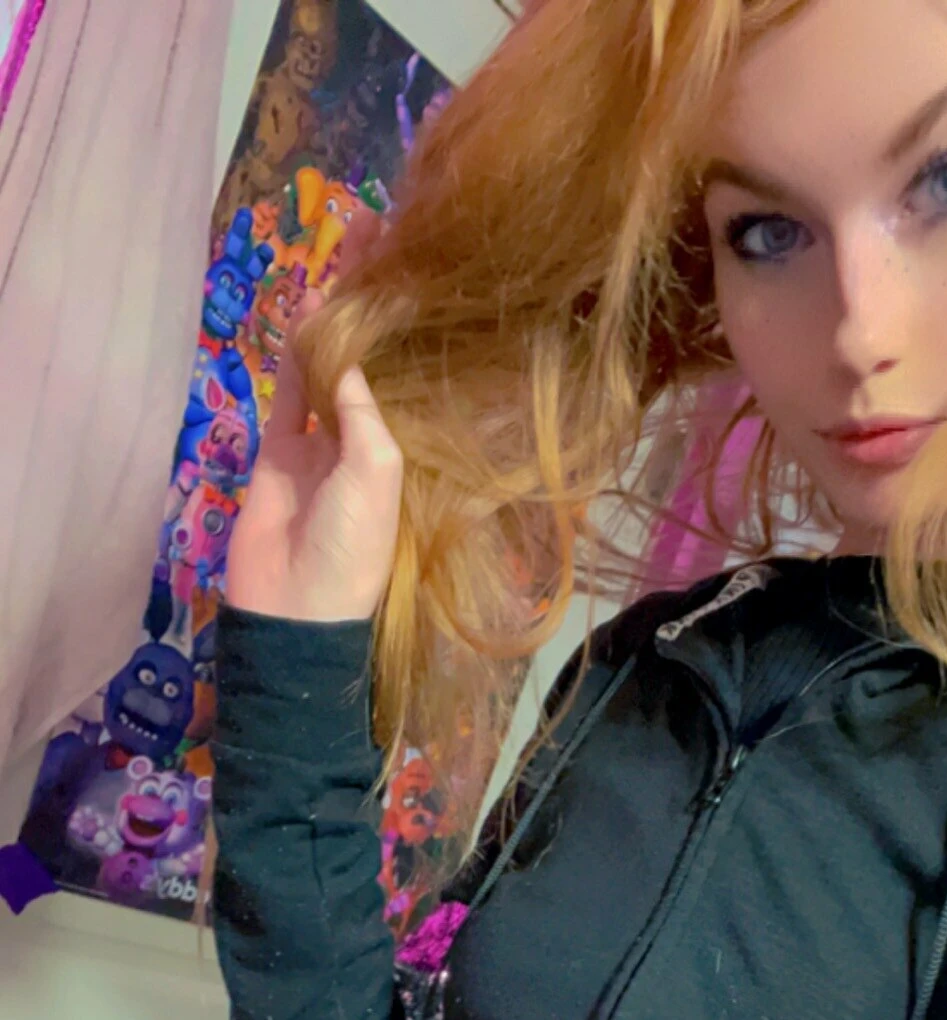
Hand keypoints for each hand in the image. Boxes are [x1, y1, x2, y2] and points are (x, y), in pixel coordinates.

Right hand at [224, 223, 402, 624]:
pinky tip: (305, 307)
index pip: (412, 377)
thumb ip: (364, 409)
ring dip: (333, 317)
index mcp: (406, 454)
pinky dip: (295, 353)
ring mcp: (320, 445)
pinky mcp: (278, 451)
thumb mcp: (375, 473)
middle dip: (372, 305)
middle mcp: (367, 443)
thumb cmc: (351, 548)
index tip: (420, 269)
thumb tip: (351, 352)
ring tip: (341, 254)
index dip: (413, 326)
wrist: (292, 609)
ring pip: (327, 368)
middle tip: (375, 237)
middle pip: (370, 361)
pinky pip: (289, 392)